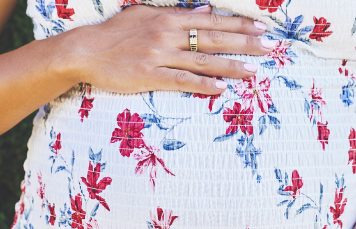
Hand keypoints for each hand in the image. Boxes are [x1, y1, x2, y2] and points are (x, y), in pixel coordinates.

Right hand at [60, 4, 272, 95]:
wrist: (85, 51)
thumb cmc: (117, 34)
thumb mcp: (146, 15)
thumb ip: (178, 15)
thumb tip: (206, 11)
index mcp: (168, 18)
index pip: (211, 21)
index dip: (238, 24)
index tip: (261, 28)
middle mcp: (167, 34)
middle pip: (214, 38)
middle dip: (245, 43)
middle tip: (270, 48)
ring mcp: (160, 56)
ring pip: (203, 60)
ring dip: (231, 66)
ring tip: (254, 72)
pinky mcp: (150, 76)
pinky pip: (182, 80)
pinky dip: (204, 84)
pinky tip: (222, 89)